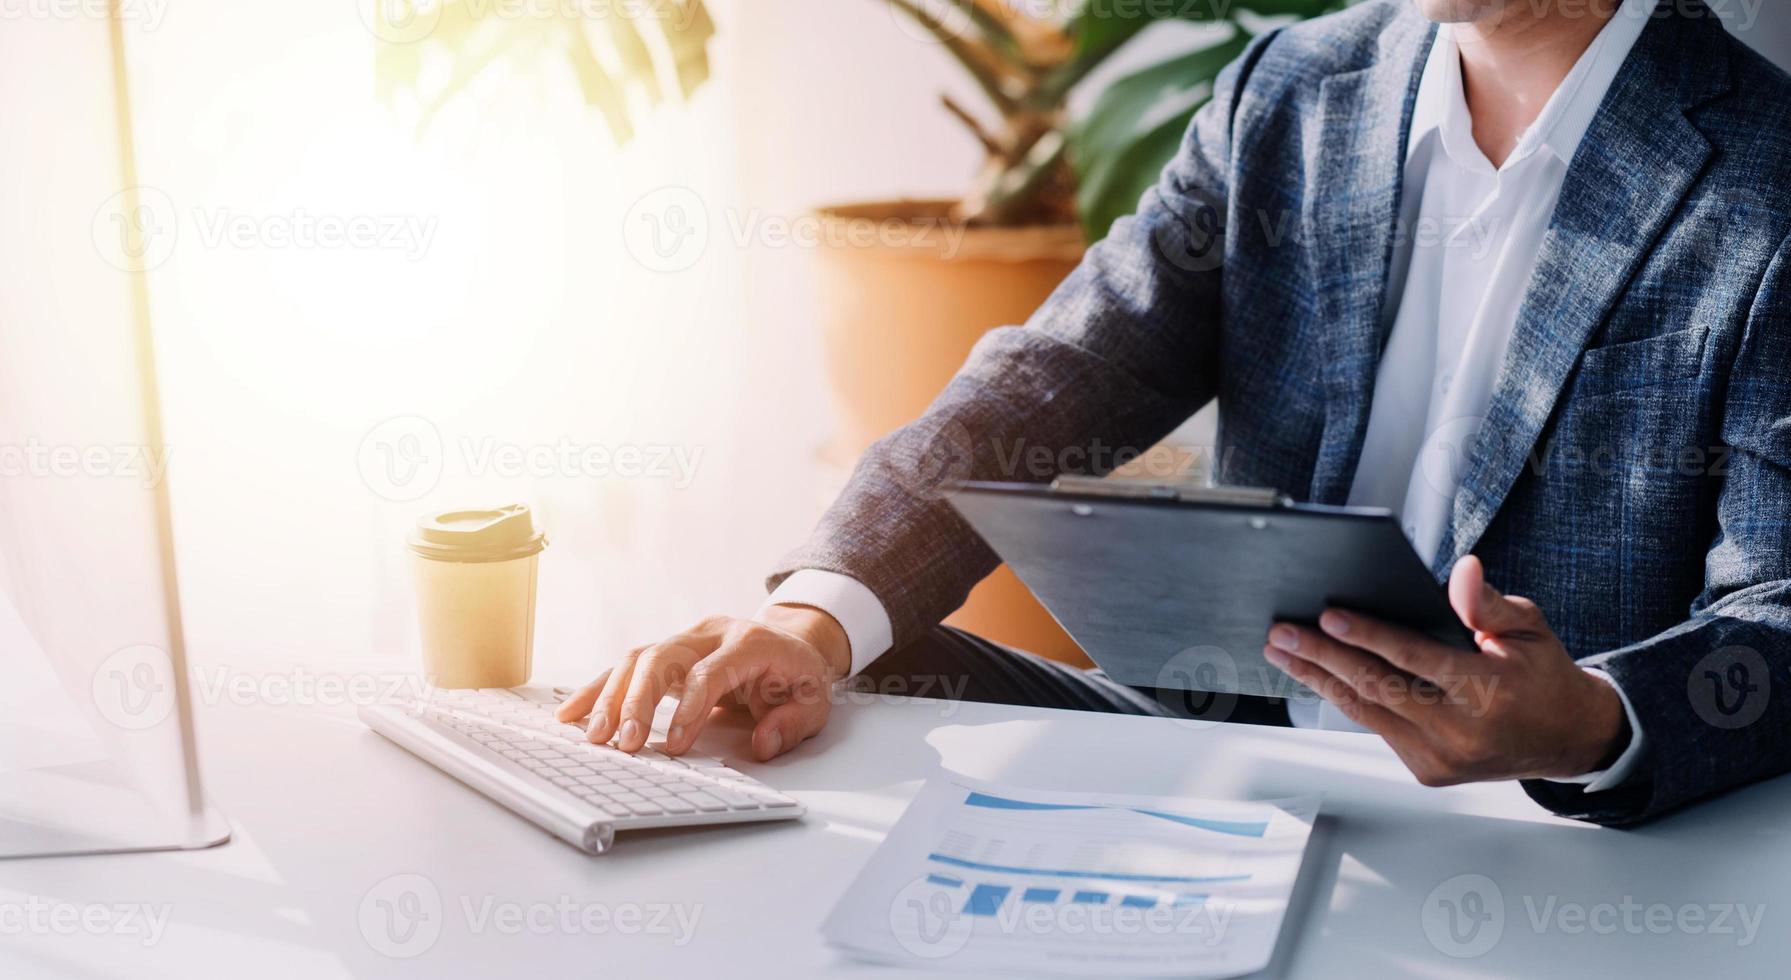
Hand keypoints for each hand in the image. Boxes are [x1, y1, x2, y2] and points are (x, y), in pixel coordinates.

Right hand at [555, 606, 849, 761]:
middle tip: (625, 743)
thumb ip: (792, 722)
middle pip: (663, 656)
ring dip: (611, 698)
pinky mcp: (668, 653)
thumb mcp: (815, 702)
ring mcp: (686, 640)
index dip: (690, 706)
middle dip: (638, 700)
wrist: (793, 646)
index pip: (710, 670)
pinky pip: (627, 667)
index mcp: (749, 642)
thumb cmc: (799, 677)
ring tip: (593, 735)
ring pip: (638, 659)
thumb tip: (763, 742)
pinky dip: (598, 689)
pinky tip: (572, 712)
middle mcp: (711, 633)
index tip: (675, 744)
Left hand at [1262, 555, 1626, 784]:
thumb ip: (1487, 603)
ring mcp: (1440, 757)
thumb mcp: (1527, 628)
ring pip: (1366, 711)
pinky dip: (1345, 699)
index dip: (1369, 636)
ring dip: (1319, 679)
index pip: (1415, 659)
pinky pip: (1375, 727)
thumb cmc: (1541, 674)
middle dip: (1323, 656)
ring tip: (1282, 652)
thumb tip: (1462, 570)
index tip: (1328, 616)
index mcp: (1489, 692)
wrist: (1566, 737)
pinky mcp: (1426, 771)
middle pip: (1377, 687)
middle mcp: (1461, 731)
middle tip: (1283, 633)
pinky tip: (1317, 675)